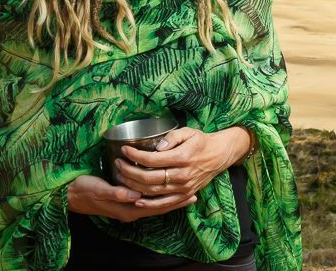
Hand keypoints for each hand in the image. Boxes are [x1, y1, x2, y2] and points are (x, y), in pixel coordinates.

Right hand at [66, 174, 196, 221]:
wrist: (71, 194)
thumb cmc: (85, 190)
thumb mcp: (99, 189)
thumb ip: (116, 193)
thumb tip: (134, 195)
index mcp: (128, 209)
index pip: (157, 207)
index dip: (173, 201)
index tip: (189, 195)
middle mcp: (131, 211)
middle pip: (159, 208)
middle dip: (176, 202)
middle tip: (194, 194)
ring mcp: (128, 208)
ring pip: (155, 205)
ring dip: (169, 200)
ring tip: (185, 193)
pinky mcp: (125, 202)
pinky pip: (147, 201)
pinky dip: (159, 197)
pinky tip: (164, 191)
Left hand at [115, 126, 249, 200]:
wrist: (218, 156)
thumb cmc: (200, 141)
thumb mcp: (188, 132)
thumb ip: (172, 137)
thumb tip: (157, 147)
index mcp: (182, 157)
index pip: (152, 159)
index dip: (135, 156)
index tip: (124, 150)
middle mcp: (182, 175)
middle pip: (149, 178)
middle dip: (129, 171)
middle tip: (118, 163)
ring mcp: (183, 188)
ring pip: (153, 191)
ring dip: (134, 186)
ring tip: (121, 177)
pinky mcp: (184, 195)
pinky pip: (164, 203)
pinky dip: (149, 204)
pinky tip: (136, 199)